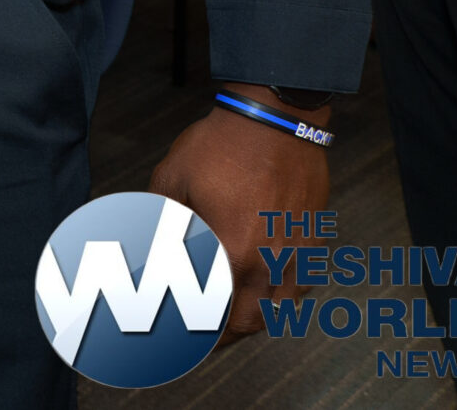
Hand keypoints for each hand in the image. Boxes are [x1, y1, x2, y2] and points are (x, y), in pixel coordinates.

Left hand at [146, 80, 331, 343]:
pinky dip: (281, 297)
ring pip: (280, 308)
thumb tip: (144, 243)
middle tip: (202, 337)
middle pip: (249, 321)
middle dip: (224, 336)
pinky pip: (299, 284)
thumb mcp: (172, 179)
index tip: (177, 334)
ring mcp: (295, 252)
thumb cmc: (222, 145)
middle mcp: (268, 261)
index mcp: (231, 251)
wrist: (275, 119)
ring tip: (231, 320)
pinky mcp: (311, 239)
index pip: (212, 309)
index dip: (194, 328)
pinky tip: (264, 291)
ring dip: (255, 319)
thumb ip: (159, 219)